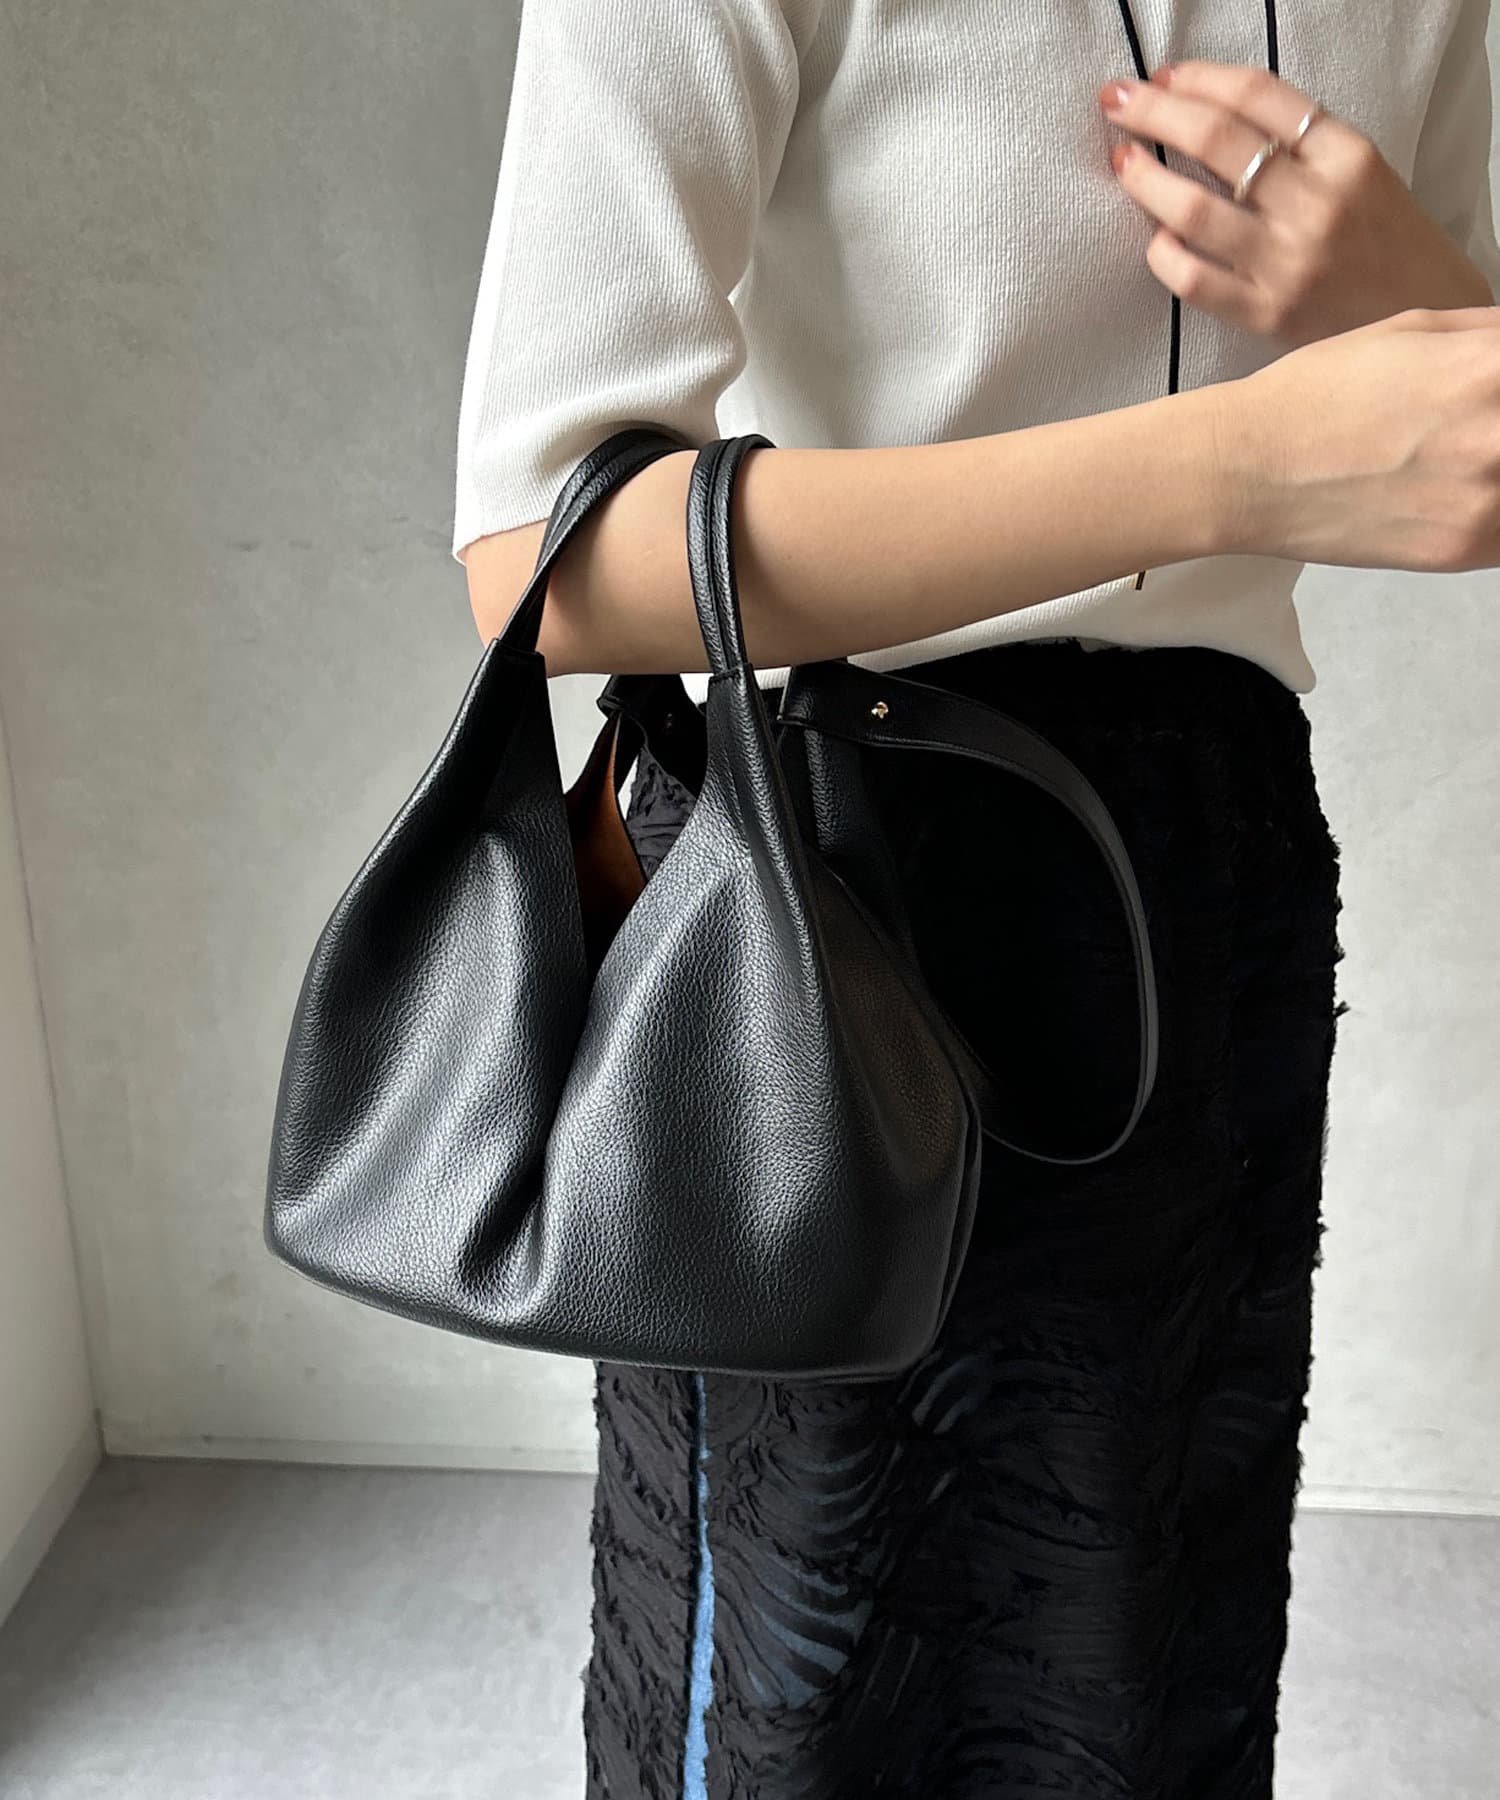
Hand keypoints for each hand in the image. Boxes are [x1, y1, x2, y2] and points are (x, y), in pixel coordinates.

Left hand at [1098, 61, 1494, 347]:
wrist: (1421, 313)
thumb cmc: (1379, 238)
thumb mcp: (1358, 170)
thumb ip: (1296, 142)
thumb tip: (1204, 111)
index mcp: (1345, 154)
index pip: (1257, 95)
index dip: (1198, 79)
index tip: (1162, 77)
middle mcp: (1317, 203)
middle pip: (1217, 140)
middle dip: (1154, 112)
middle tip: (1118, 100)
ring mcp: (1289, 261)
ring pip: (1193, 209)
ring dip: (1144, 179)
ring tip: (1124, 161)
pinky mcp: (1266, 313)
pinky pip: (1193, 279)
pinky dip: (1162, 254)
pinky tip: (1155, 238)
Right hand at [1224, 305, 1499, 571]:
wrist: (1249, 470)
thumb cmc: (1318, 395)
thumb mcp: (1412, 329)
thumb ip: (1488, 336)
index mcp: (1494, 366)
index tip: (1492, 404)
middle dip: (1497, 430)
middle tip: (1471, 437)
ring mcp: (1488, 498)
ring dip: (1495, 475)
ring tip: (1458, 464)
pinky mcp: (1465, 549)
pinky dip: (1494, 518)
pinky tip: (1460, 500)